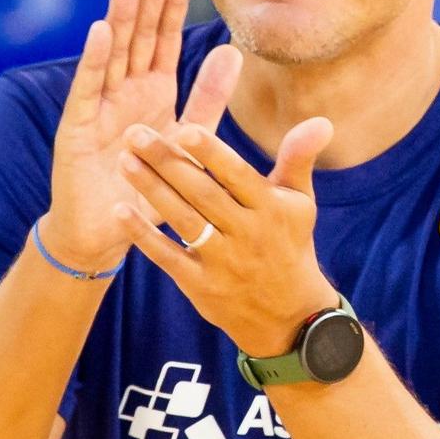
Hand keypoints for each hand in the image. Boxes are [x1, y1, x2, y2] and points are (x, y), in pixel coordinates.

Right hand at [41, 0, 241, 270]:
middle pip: (137, 35)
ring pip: (112, 53)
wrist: (110, 232)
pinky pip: (88, 90)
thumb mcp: (188, 136)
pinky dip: (94, 61)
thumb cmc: (149, 185)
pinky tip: (101, 31)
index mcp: (153, 90)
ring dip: (119, 17)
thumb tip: (233, 50)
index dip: (170, 3)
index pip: (163, 38)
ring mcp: (99, 106)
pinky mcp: (78, 128)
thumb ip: (209, 95)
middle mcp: (125, 91)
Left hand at [113, 109, 338, 356]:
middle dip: (167, 162)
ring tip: (124, 160)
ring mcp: (222, 262)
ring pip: (182, 220)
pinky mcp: (200, 285)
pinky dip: (143, 235)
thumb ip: (298, 159)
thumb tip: (321, 121)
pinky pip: (167, 257)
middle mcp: (247, 234)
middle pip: (202, 193)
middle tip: (135, 133)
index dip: (211, 153)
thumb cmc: (289, 245)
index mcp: (271, 209)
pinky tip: (119, 211)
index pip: (237, 175)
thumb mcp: (299, 203)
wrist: (290, 317)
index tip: (184, 128)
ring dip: (150, 190)